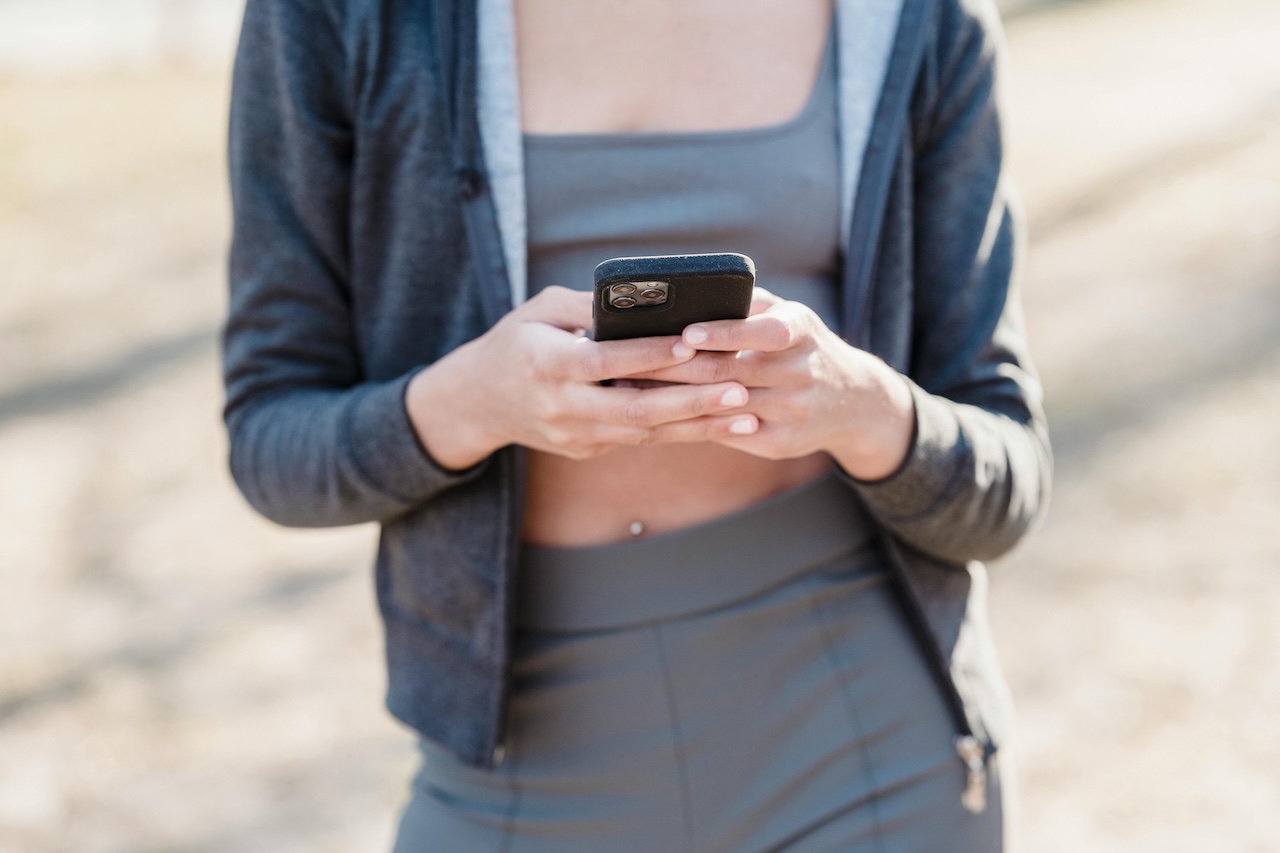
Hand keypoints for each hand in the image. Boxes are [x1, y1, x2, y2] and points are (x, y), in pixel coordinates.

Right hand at [405, 287, 757, 468]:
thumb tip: (644, 297)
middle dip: (691, 401)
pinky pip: (640, 439)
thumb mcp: (540, 310)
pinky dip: (681, 432)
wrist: (478, 402)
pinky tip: (719, 424)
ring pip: (645, 432)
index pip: (605, 361)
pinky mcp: (588, 449)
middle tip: (739, 389)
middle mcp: (562, 406)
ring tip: (746, 413)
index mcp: (546, 365)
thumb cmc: (514, 343)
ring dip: (698, 424)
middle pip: (634, 408)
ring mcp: (575, 434)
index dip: (649, 355)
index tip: (691, 345)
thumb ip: (589, 307)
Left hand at [622, 289, 915, 480]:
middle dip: (677, 366)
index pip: (765, 332)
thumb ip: (748, 303)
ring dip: (673, 397)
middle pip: (731, 371)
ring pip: (723, 406)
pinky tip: (656, 415)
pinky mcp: (780, 443)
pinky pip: (727, 433)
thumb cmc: (802, 347)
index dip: (725, 333)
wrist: (853, 402)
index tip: (686, 332)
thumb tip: (689, 291)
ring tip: (630, 385)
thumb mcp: (789, 316)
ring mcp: (792, 412)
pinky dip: (690, 423)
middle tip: (630, 358)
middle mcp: (802, 373)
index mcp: (802, 333)